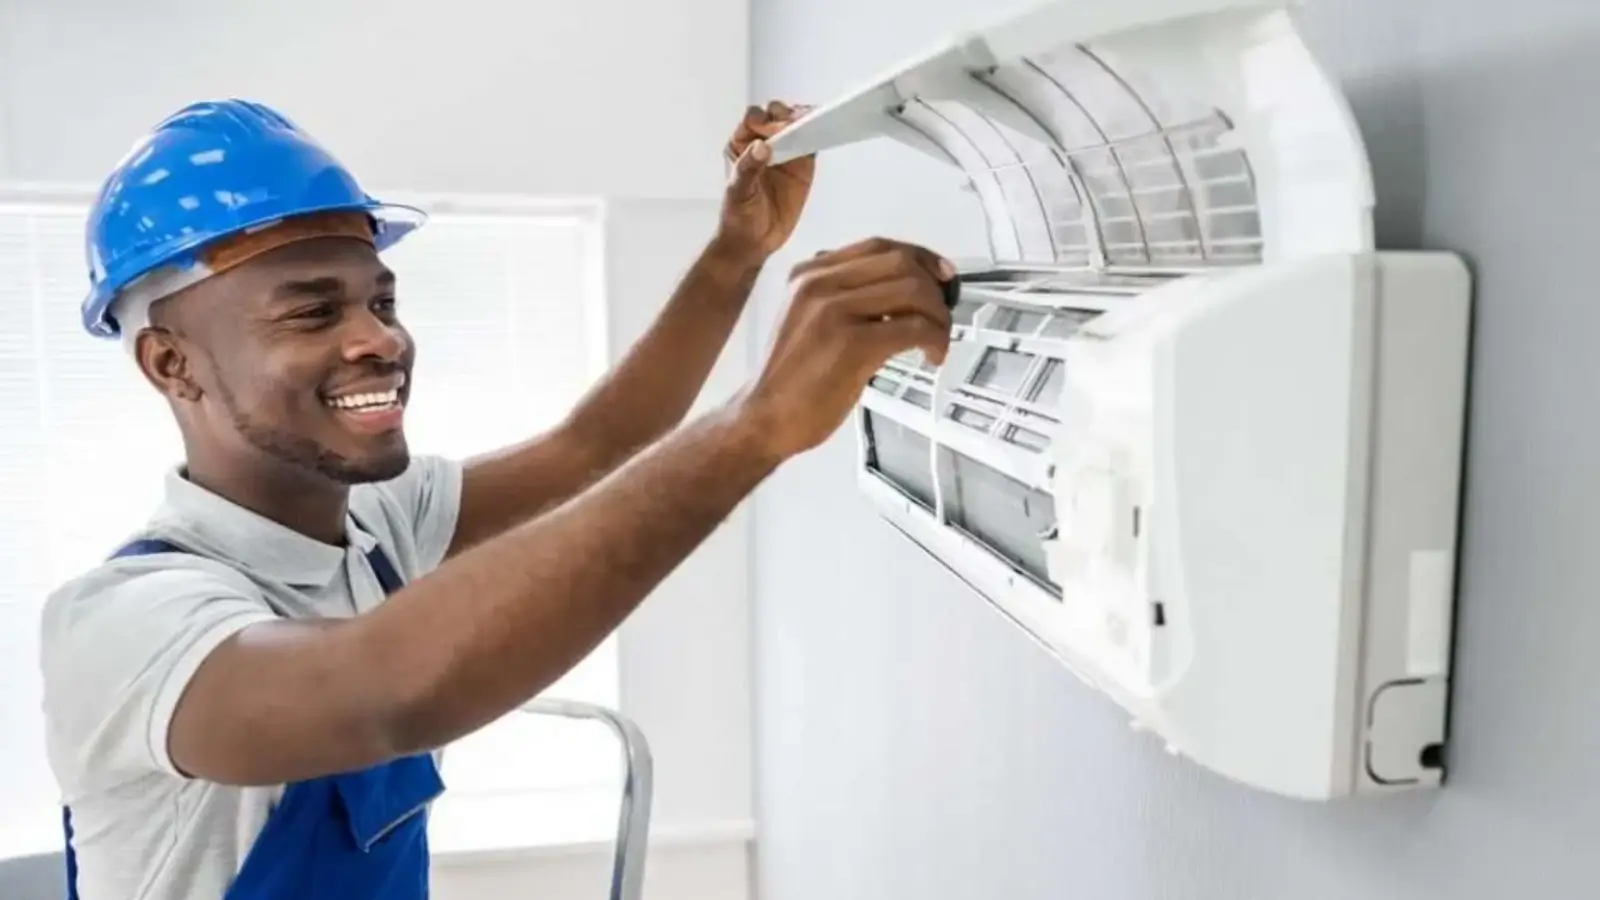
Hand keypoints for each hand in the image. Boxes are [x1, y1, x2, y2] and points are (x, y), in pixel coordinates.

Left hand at [717, 101, 816, 259]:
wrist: (754, 242)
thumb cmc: (738, 216)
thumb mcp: (738, 192)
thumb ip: (748, 168)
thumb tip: (762, 146)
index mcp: (741, 144)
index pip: (753, 119)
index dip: (763, 119)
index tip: (771, 132)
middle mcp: (763, 142)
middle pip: (776, 116)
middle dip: (785, 116)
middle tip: (793, 127)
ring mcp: (785, 152)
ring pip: (796, 125)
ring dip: (804, 120)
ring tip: (811, 124)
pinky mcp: (803, 165)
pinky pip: (811, 143)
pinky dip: (817, 135)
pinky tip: (822, 132)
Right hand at [739, 238, 955, 459]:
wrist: (763, 419)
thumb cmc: (791, 380)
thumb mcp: (805, 320)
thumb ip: (837, 296)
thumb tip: (893, 288)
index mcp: (808, 274)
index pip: (877, 246)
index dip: (920, 257)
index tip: (941, 276)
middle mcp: (818, 283)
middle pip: (899, 262)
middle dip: (933, 287)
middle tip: (942, 315)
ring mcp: (834, 311)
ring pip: (912, 290)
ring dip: (938, 315)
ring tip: (937, 341)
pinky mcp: (853, 343)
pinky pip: (913, 327)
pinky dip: (935, 338)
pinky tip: (932, 356)